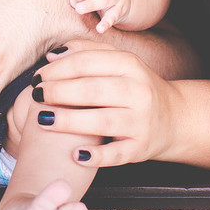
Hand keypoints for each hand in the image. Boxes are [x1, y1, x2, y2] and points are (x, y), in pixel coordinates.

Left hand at [32, 39, 178, 167]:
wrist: (174, 118)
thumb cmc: (134, 88)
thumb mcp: (119, 63)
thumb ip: (87, 53)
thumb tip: (51, 56)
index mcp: (130, 65)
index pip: (88, 62)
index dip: (58, 70)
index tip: (37, 77)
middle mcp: (138, 91)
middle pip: (92, 90)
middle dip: (59, 92)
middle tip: (35, 95)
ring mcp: (141, 121)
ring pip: (102, 121)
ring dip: (70, 121)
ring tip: (43, 120)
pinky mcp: (140, 148)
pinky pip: (116, 153)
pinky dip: (96, 156)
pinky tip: (75, 155)